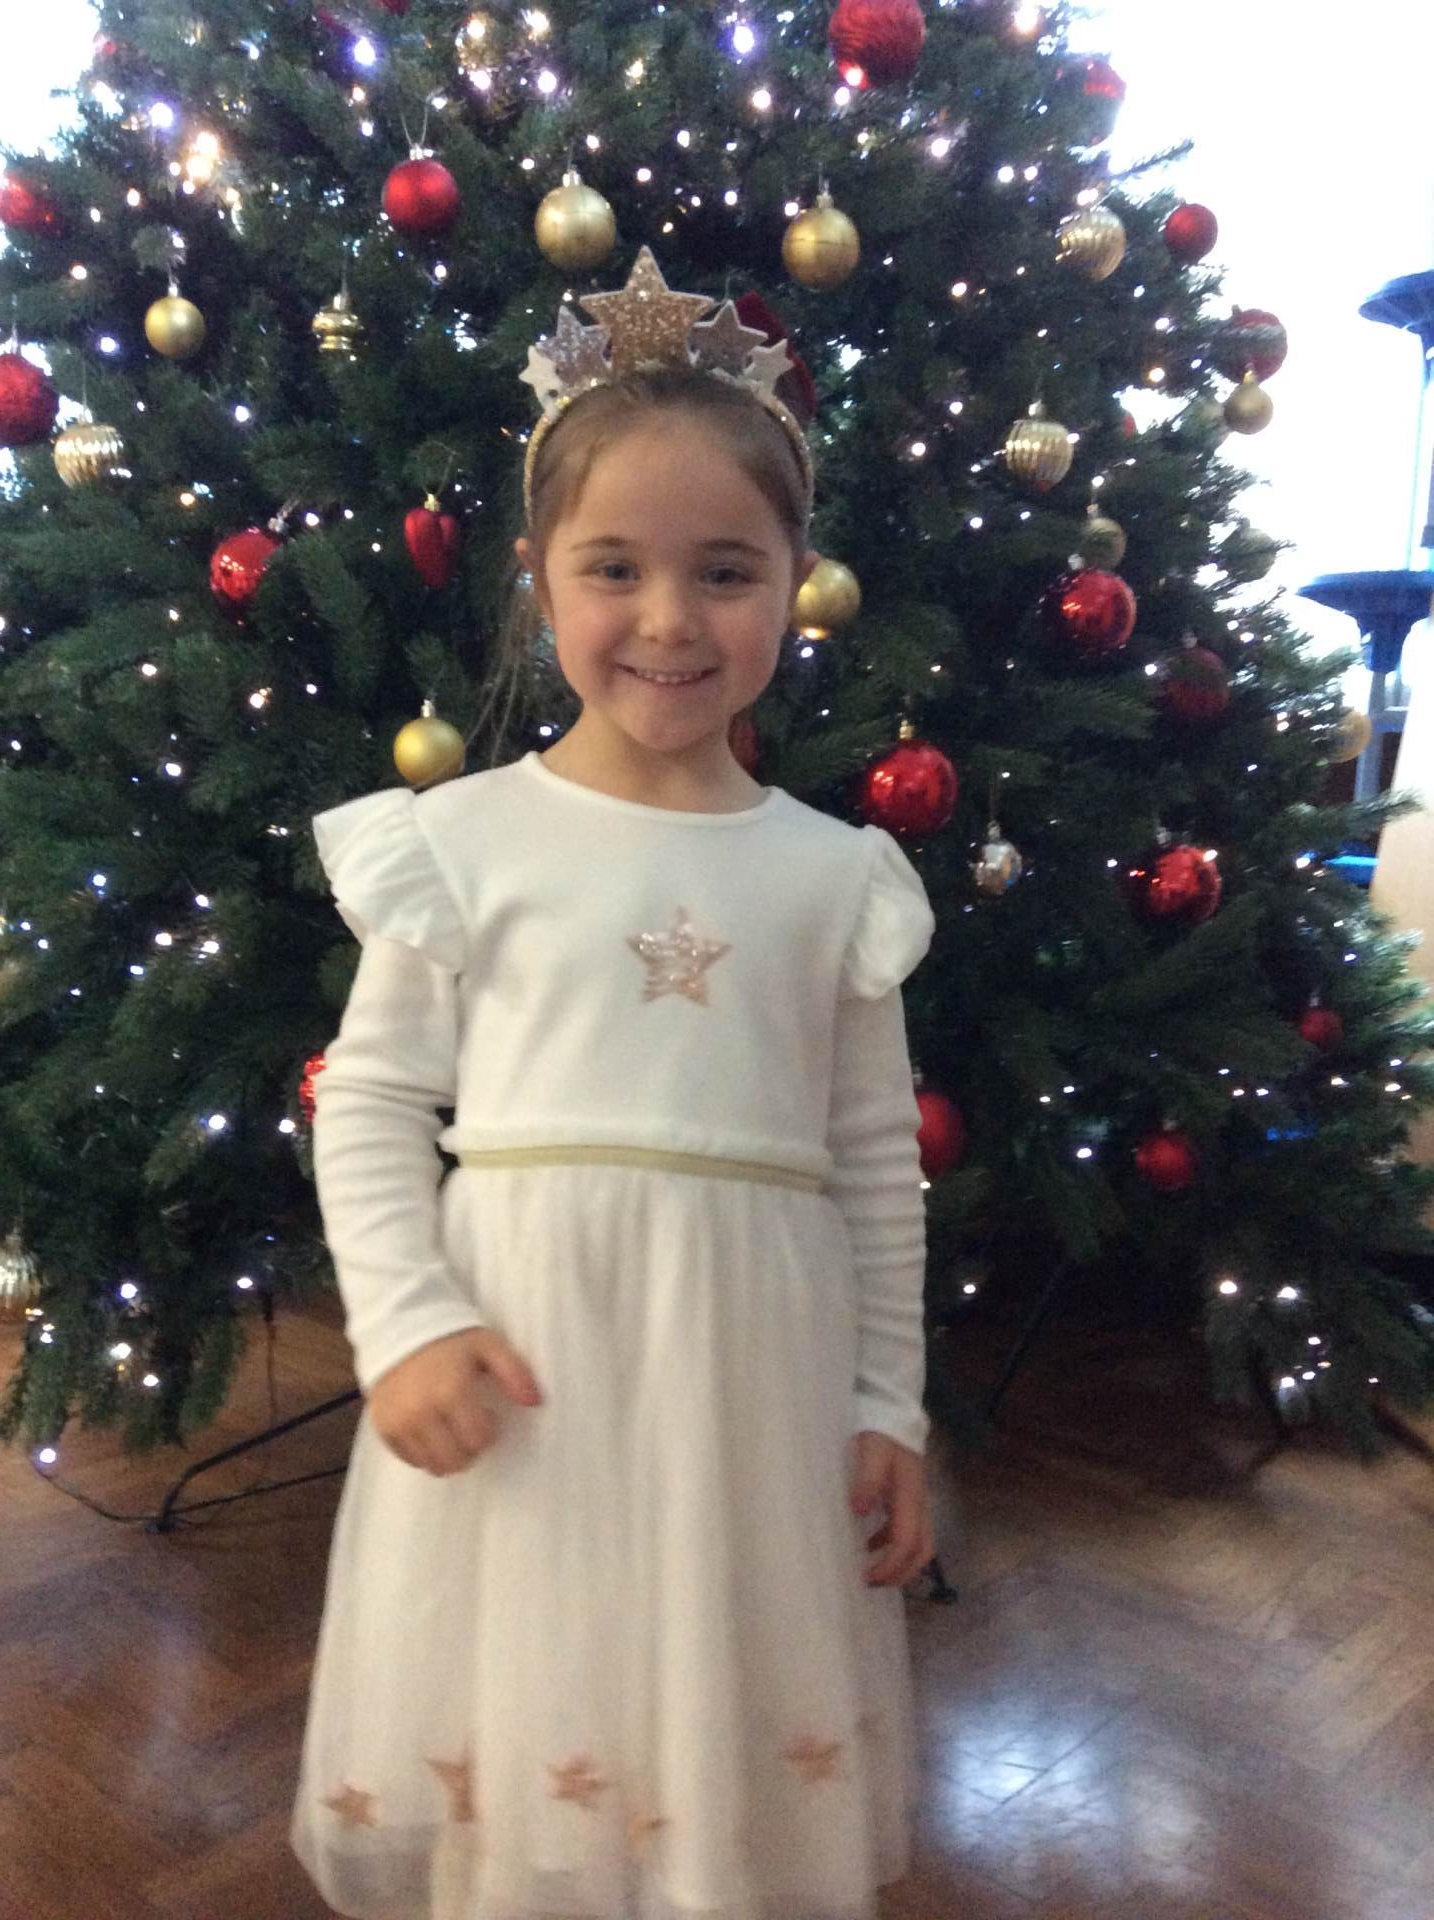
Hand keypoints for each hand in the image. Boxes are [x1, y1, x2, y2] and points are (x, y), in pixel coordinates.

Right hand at [367, 1328, 542, 1476]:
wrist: (400, 1327)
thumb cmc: (450, 1339)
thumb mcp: (489, 1346)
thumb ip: (515, 1372)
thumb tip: (536, 1402)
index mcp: (452, 1391)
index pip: (479, 1440)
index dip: (489, 1432)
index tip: (487, 1415)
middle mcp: (422, 1412)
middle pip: (455, 1460)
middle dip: (469, 1450)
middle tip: (470, 1428)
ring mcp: (399, 1422)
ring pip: (432, 1465)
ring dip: (447, 1455)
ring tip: (450, 1429)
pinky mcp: (383, 1427)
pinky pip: (409, 1459)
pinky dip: (423, 1452)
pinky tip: (429, 1429)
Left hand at [849, 1430, 933, 1587]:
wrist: (894, 1411)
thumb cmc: (881, 1432)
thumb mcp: (873, 1452)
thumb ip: (867, 1480)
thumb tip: (859, 1511)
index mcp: (911, 1497)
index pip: (908, 1543)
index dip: (891, 1565)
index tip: (868, 1578)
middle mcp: (919, 1504)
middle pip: (922, 1550)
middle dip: (902, 1572)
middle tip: (873, 1583)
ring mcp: (916, 1501)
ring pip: (918, 1542)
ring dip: (898, 1561)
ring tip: (870, 1570)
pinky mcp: (907, 1496)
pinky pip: (906, 1529)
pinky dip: (890, 1543)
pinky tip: (868, 1542)